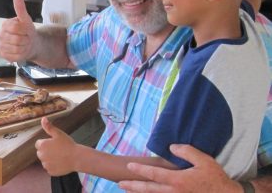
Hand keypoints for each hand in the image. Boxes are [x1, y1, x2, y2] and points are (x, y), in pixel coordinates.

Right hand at [0, 0, 36, 61]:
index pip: (16, 27)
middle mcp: (1, 35)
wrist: (31, 44)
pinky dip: (22, 54)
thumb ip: (21, 9)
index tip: (27, 30)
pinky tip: (21, 50)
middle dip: (26, 39)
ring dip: (25, 47)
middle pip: (17, 39)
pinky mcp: (4, 55)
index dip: (25, 30)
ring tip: (25, 44)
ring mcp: (2, 45)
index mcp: (6, 25)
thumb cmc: (28, 31)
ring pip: (17, 48)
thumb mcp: (27, 20)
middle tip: (27, 38)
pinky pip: (16, 56)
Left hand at [35, 117, 76, 175]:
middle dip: (46, 150)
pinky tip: (61, 161)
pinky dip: (54, 165)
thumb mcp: (58, 133)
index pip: (38, 143)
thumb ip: (49, 127)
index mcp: (42, 145)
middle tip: (58, 148)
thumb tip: (43, 118)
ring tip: (61, 155)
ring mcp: (45, 165)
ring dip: (50, 158)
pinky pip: (50, 167)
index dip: (46, 142)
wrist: (76, 157)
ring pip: (45, 160)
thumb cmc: (67, 144)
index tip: (54, 142)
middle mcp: (41, 156)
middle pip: (40, 152)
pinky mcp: (50, 172)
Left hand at [119, 144, 242, 192]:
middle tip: (120, 184)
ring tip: (128, 191)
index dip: (140, 169)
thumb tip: (171, 147)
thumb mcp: (203, 160)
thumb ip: (185, 151)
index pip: (154, 174)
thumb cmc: (215, 178)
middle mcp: (174, 192)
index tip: (130, 166)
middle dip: (133, 186)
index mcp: (177, 180)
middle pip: (149, 189)